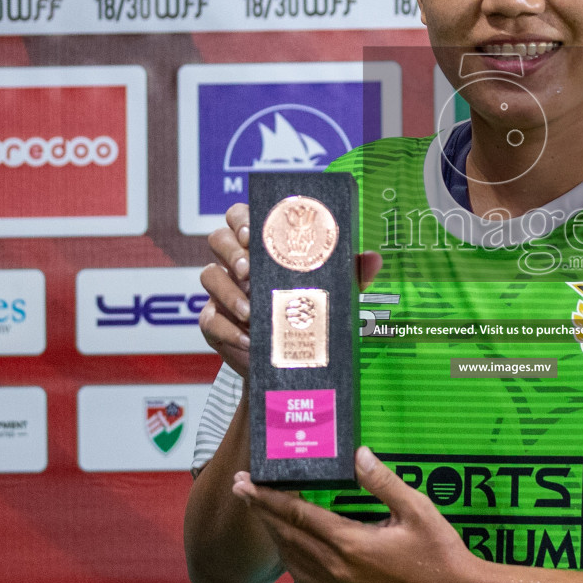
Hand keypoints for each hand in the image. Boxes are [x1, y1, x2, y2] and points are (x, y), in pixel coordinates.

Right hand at [198, 203, 385, 380]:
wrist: (291, 365)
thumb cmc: (310, 316)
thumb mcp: (332, 292)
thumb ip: (350, 273)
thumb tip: (374, 258)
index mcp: (263, 246)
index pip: (242, 216)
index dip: (241, 218)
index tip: (253, 233)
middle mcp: (237, 264)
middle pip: (218, 238)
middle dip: (231, 251)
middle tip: (249, 271)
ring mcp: (222, 292)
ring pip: (208, 275)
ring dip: (228, 292)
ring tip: (252, 311)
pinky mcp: (214, 322)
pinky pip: (210, 319)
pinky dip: (227, 329)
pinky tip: (249, 339)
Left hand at [232, 447, 479, 582]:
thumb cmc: (439, 549)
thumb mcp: (416, 507)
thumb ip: (383, 481)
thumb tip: (358, 454)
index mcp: (351, 544)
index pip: (298, 517)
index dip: (268, 498)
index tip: (245, 484)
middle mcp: (338, 568)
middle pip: (287, 536)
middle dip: (261, 512)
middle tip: (242, 489)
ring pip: (292, 559)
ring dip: (273, 534)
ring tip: (262, 512)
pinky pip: (305, 577)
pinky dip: (290, 557)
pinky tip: (290, 546)